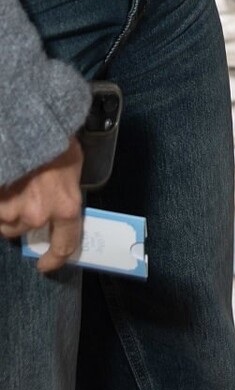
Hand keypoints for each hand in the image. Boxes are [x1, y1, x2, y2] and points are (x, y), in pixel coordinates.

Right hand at [0, 138, 83, 272]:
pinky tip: (3, 183)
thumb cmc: (55, 139)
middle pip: (23, 230)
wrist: (28, 125)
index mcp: (65, 207)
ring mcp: (10, 210)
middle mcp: (37, 215)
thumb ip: (66, 191)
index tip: (46, 265)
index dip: (55, 259)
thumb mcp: (73, 165)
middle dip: (21, 218)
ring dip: (6, 210)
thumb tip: (60, 203)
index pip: (65, 245)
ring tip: (12, 185)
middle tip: (23, 197)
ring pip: (4, 222)